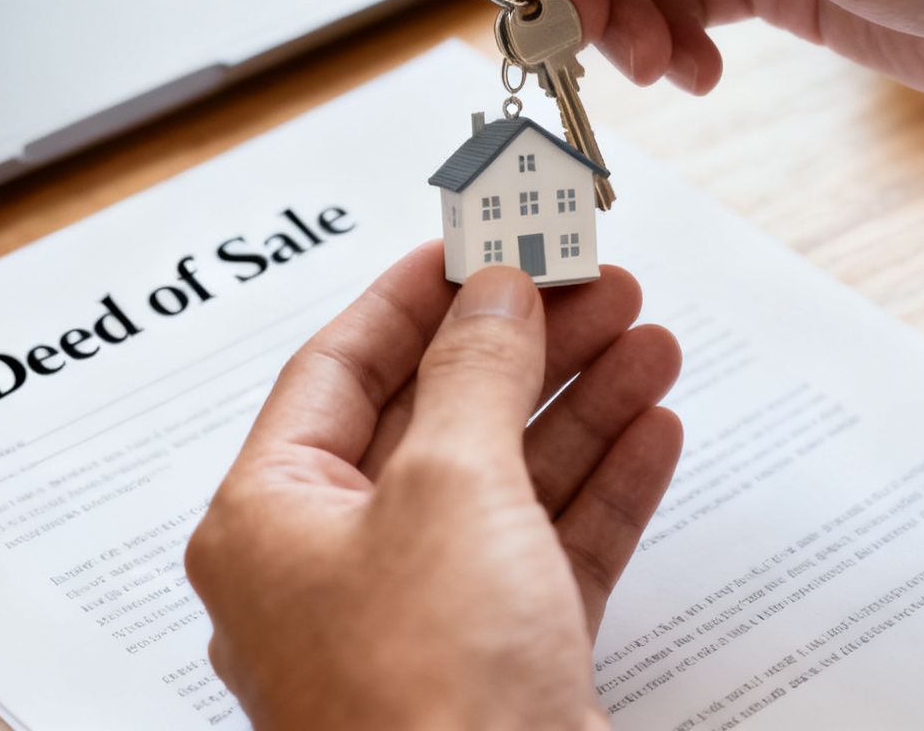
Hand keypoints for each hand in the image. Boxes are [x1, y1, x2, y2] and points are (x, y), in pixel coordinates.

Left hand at [185, 243, 683, 730]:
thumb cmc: (427, 697)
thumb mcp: (450, 488)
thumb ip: (476, 372)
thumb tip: (494, 294)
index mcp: (270, 521)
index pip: (340, 368)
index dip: (420, 293)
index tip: (486, 239)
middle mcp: (332, 571)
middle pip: (435, 418)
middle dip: (525, 346)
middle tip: (599, 282)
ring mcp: (418, 625)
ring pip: (503, 482)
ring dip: (580, 407)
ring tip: (650, 338)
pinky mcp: (496, 670)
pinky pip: (548, 555)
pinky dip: (601, 492)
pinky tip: (653, 432)